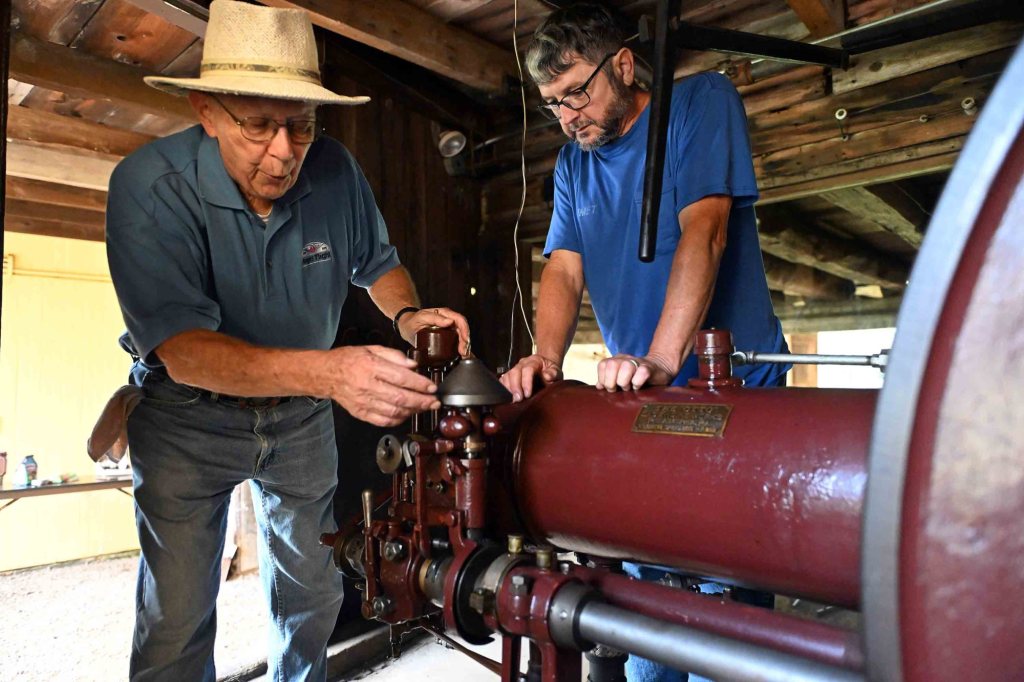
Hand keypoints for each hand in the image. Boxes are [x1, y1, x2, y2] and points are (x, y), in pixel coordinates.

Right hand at [323, 345, 439, 426]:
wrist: (327, 374)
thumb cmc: (349, 360)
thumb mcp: (372, 348)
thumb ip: (394, 356)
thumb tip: (413, 365)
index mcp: (370, 366)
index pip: (401, 377)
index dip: (419, 384)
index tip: (432, 387)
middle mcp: (367, 385)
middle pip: (400, 397)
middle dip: (422, 401)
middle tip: (434, 402)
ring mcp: (363, 401)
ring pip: (393, 411)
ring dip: (413, 411)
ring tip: (424, 407)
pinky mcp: (360, 413)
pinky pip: (383, 421)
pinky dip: (398, 419)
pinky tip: (407, 414)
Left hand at [398, 307, 471, 355]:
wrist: (407, 326)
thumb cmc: (413, 320)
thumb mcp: (422, 317)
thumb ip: (435, 318)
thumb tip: (450, 321)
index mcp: (445, 313)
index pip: (460, 320)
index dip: (464, 330)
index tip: (464, 340)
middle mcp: (449, 320)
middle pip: (462, 330)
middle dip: (465, 341)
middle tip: (463, 351)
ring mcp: (448, 329)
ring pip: (461, 337)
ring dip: (464, 346)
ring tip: (463, 355)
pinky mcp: (446, 337)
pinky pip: (456, 341)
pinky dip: (460, 348)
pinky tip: (461, 356)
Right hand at [500, 354, 562, 401]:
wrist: (545, 367)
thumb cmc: (550, 371)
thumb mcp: (556, 371)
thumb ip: (553, 373)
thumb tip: (547, 377)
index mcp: (534, 361)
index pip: (527, 369)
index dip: (526, 382)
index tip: (527, 394)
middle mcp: (522, 363)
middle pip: (514, 372)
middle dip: (515, 387)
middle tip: (518, 400)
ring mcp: (515, 368)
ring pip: (507, 376)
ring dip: (508, 389)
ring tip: (513, 401)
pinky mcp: (510, 375)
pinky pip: (503, 380)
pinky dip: (503, 388)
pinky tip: (507, 397)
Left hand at [596, 354, 675, 391]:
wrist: (661, 369)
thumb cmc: (638, 378)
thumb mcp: (621, 379)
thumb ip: (609, 381)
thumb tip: (598, 386)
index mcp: (617, 360)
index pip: (603, 365)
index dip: (603, 378)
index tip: (610, 388)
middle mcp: (626, 359)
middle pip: (611, 364)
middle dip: (611, 381)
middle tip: (618, 389)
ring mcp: (638, 362)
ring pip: (626, 366)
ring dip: (625, 381)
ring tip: (629, 388)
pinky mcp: (649, 368)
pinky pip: (642, 372)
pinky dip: (638, 382)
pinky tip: (638, 387)